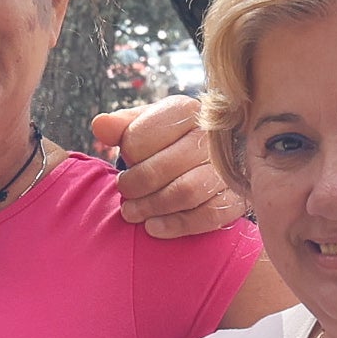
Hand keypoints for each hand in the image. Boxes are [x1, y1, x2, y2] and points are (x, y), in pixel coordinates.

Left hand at [94, 94, 247, 237]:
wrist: (216, 157)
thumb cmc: (173, 141)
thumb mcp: (148, 124)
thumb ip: (122, 125)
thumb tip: (100, 125)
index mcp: (186, 110)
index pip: (142, 137)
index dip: (128, 155)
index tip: (126, 164)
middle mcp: (212, 136)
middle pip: (163, 168)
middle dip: (135, 186)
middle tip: (125, 194)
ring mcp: (228, 167)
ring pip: (185, 192)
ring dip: (152, 207)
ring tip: (133, 213)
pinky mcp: (236, 196)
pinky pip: (208, 216)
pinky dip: (177, 225)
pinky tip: (154, 227)